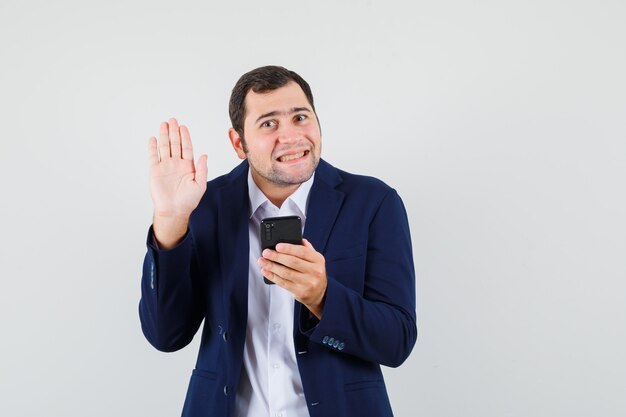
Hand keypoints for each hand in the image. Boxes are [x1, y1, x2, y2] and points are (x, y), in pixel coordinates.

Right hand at [148, 118, 207, 247]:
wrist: (174, 211)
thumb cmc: (188, 200)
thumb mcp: (200, 185)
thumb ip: (202, 169)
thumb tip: (204, 155)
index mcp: (188, 166)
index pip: (187, 147)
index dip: (185, 137)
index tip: (183, 127)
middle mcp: (176, 164)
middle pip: (175, 144)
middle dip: (174, 132)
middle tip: (173, 120)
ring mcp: (165, 166)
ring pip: (165, 147)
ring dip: (164, 136)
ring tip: (164, 124)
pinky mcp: (155, 171)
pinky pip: (153, 157)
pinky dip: (153, 148)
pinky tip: (154, 139)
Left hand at [258, 239, 326, 318]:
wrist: (319, 293)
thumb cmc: (314, 273)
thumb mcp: (315, 259)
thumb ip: (307, 248)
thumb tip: (296, 239)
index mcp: (318, 260)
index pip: (302, 252)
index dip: (289, 248)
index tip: (277, 246)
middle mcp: (315, 271)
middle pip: (292, 262)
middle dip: (276, 256)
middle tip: (266, 252)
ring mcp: (307, 283)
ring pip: (286, 273)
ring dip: (271, 266)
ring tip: (262, 261)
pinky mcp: (299, 292)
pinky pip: (283, 283)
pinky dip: (272, 276)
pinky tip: (266, 271)